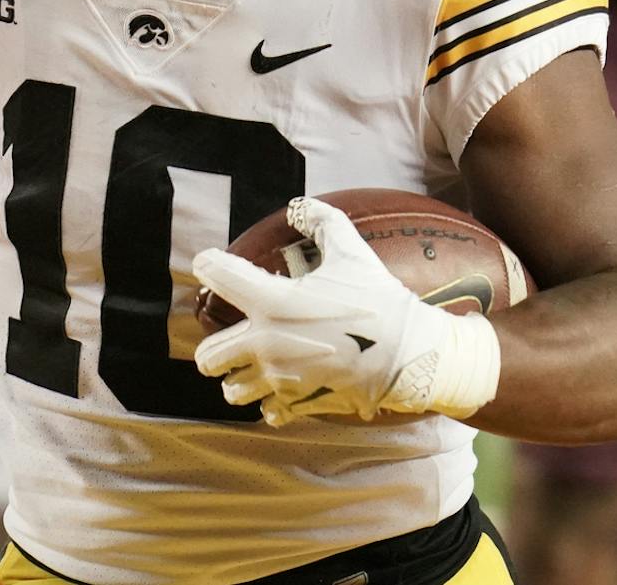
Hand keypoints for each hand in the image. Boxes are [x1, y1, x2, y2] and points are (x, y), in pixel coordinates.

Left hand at [192, 198, 500, 423]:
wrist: (407, 352)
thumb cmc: (377, 299)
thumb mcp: (353, 252)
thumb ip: (323, 222)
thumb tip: (298, 205)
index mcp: (272, 302)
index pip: (219, 276)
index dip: (210, 264)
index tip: (210, 263)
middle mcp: (265, 344)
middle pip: (209, 357)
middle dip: (213, 349)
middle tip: (231, 338)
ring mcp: (279, 379)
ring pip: (232, 391)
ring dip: (238, 379)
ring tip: (253, 368)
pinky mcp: (297, 402)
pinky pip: (267, 412)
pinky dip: (270, 403)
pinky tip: (282, 389)